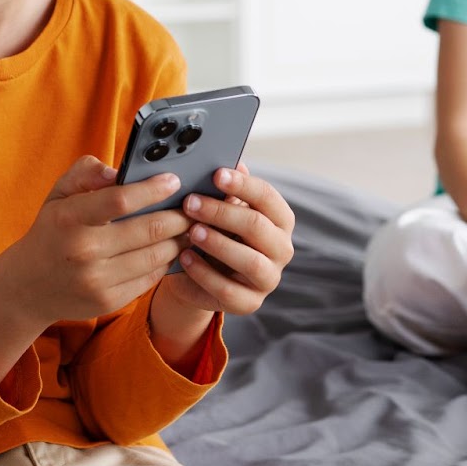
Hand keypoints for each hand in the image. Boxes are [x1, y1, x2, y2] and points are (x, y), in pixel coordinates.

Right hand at [0, 155, 192, 327]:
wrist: (29, 286)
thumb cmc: (52, 230)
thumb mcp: (58, 194)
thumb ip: (86, 172)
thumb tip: (117, 171)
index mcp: (70, 218)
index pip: (120, 200)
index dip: (153, 189)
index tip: (174, 181)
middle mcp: (84, 251)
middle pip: (148, 230)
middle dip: (179, 216)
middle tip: (193, 207)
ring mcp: (97, 281)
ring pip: (156, 255)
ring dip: (179, 240)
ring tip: (189, 228)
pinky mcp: (109, 301)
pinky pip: (150, 278)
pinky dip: (165, 262)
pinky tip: (171, 250)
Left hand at [156, 162, 294, 316]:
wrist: (199, 274)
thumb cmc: (215, 231)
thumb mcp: (220, 208)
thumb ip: (226, 189)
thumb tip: (231, 163)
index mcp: (279, 220)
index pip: (267, 197)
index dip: (242, 185)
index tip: (216, 174)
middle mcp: (281, 249)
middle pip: (257, 227)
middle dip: (221, 212)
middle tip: (190, 202)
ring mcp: (268, 278)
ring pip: (249, 261)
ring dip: (217, 243)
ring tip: (191, 230)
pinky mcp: (250, 303)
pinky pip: (228, 290)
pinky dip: (204, 273)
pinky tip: (185, 257)